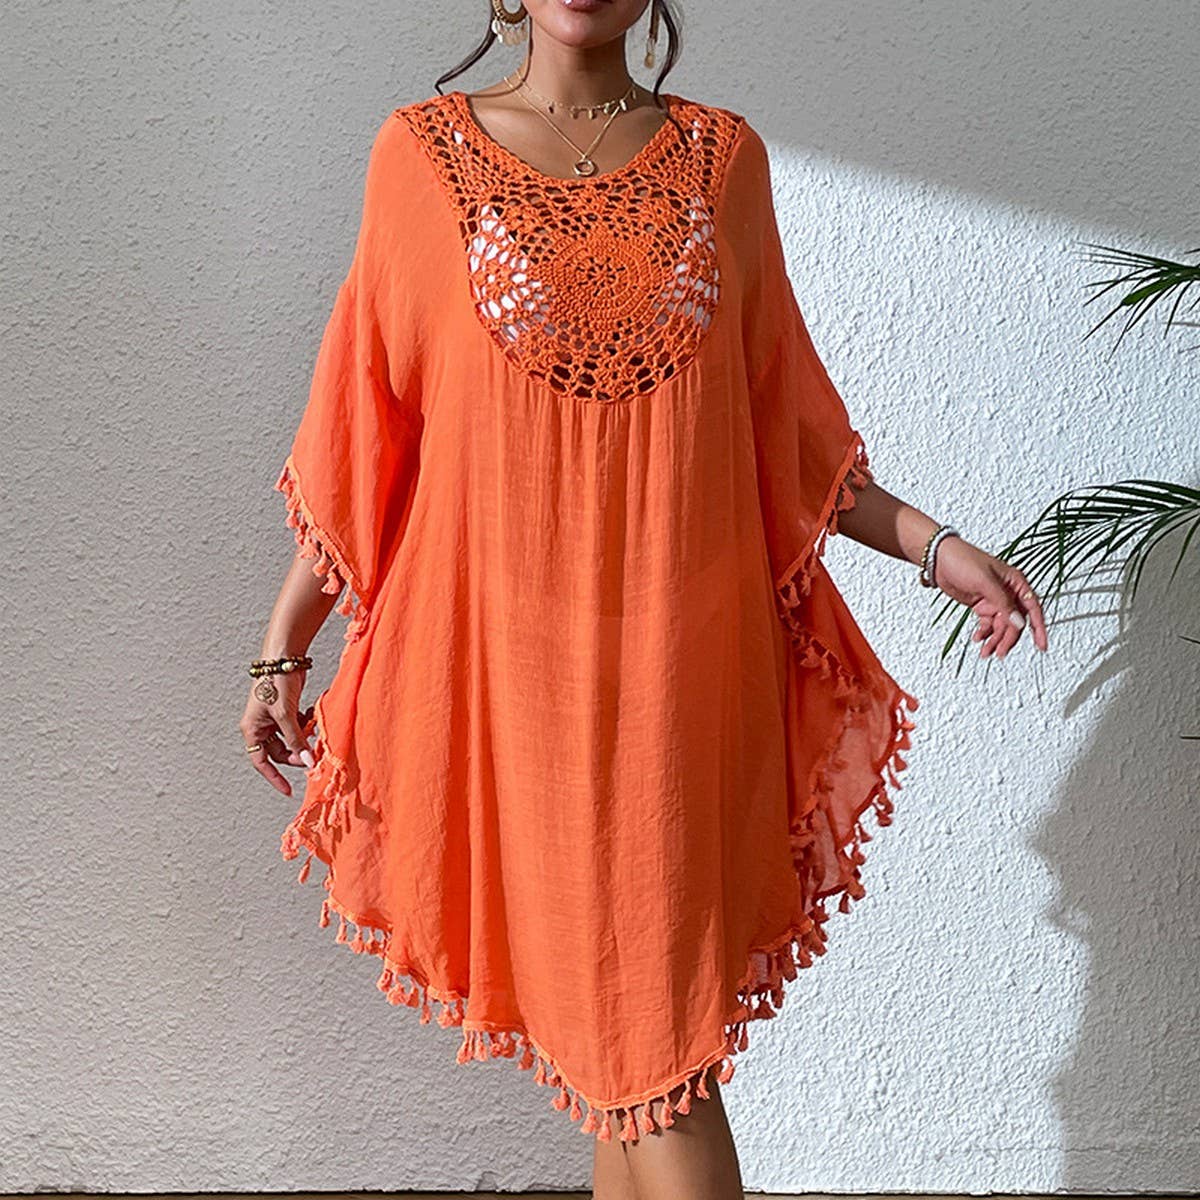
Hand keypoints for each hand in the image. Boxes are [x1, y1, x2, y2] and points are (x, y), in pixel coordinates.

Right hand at [240, 669, 316, 796]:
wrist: (284, 656)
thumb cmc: (276, 682)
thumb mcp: (286, 715)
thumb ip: (296, 739)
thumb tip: (308, 762)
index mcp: (252, 729)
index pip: (261, 762)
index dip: (274, 777)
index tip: (288, 791)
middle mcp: (261, 725)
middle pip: (280, 752)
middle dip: (296, 753)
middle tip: (312, 753)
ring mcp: (274, 717)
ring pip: (291, 739)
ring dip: (303, 738)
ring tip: (313, 730)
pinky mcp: (286, 709)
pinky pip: (297, 726)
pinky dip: (306, 725)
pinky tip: (312, 717)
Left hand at [931, 536, 1048, 658]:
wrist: (938, 559)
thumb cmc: (962, 559)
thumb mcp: (984, 581)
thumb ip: (1002, 603)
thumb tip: (1018, 622)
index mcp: (1015, 582)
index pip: (1033, 609)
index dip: (1038, 628)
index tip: (1042, 645)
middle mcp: (1008, 592)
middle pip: (1015, 622)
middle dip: (1008, 639)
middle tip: (1000, 652)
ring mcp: (994, 600)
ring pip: (1001, 626)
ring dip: (995, 639)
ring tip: (987, 651)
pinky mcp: (981, 605)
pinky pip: (988, 624)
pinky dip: (985, 633)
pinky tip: (978, 638)